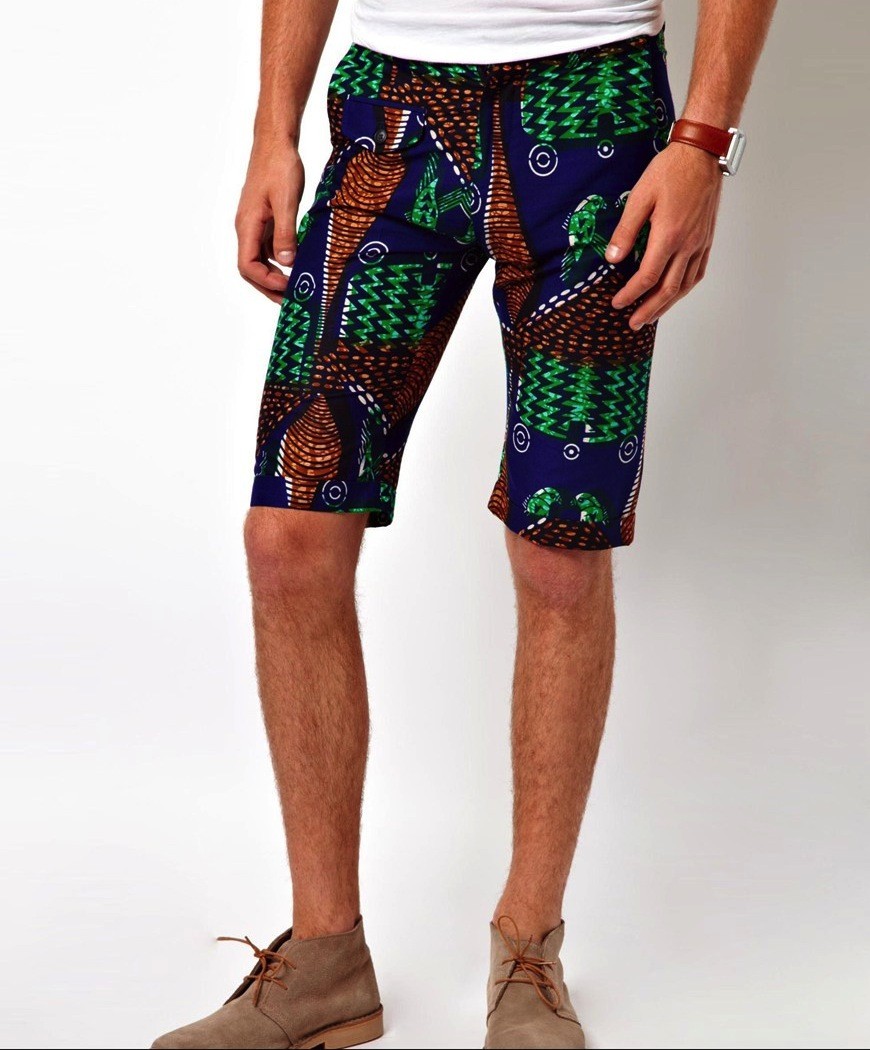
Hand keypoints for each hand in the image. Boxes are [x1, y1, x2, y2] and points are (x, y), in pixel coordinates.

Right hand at [236, 139, 304, 302]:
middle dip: (269, 286)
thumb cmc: (279, 166)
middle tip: (291, 300)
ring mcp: (255, 225)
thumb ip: (285, 232)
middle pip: (251, 268)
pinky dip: (279, 261)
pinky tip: (296, 265)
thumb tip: (286, 262)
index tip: (288, 287)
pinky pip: (268, 248)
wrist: (276, 141)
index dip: (266, 281)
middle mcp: (247, 228)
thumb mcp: (286, 201)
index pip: (248, 266)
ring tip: (295, 288)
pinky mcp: (264, 220)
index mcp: (247, 225)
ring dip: (274, 276)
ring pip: (259, 260)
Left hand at [606, 144, 722, 328]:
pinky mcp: (707, 238)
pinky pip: (697, 272)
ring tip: (652, 316)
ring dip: (667, 304)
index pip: (648, 277)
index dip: (631, 294)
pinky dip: (684, 288)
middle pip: (668, 289)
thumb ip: (625, 231)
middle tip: (633, 324)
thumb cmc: (669, 171)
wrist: (702, 153)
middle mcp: (688, 244)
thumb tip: (612, 259)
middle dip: (649, 310)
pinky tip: (675, 293)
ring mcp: (700, 243)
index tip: (617, 304)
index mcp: (669, 235)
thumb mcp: (639, 197)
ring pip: (685, 284)